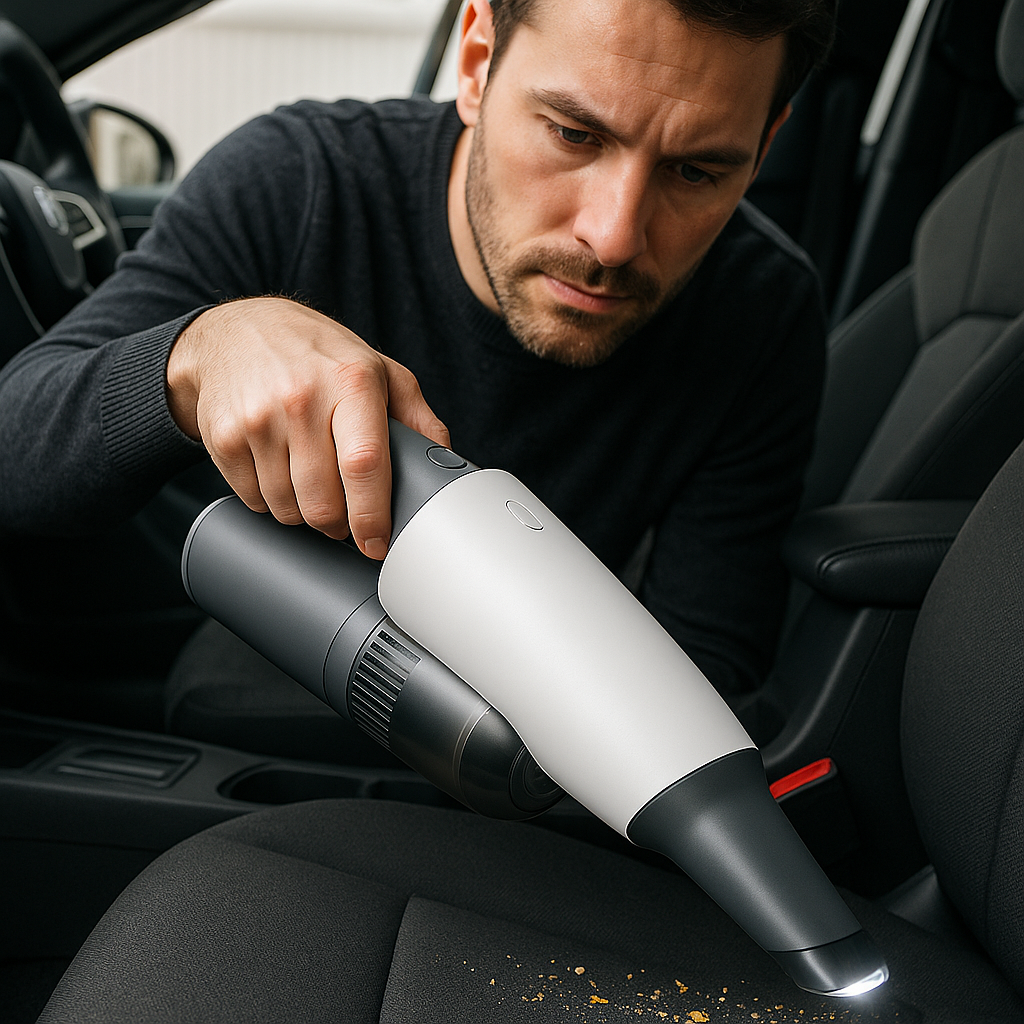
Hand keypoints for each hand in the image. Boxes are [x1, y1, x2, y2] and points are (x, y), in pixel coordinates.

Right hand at [166, 296, 448, 557]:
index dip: (372, 516)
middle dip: (339, 523)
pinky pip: (254, 500)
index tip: (377, 543)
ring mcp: (257, 419)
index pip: (364, 464)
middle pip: (323, 502)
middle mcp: (302, 398)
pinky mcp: (221, 437)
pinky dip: (271, 500)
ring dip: (304, 513)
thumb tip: (446, 464)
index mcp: (351, 382)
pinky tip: (279, 470)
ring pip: (287, 509)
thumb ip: (417, 417)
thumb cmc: (317, 355)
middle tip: (345, 513)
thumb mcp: (379, 369)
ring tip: (311, 482)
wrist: (236, 332)